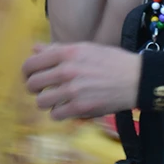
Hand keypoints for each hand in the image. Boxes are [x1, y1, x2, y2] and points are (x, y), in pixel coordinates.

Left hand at [23, 42, 140, 119]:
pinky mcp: (80, 108)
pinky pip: (55, 115)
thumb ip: (57, 49)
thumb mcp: (84, 48)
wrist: (136, 79)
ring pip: (41, 102)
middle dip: (34, 88)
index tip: (31, 76)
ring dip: (46, 102)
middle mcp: (67, 71)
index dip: (27, 72)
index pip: (31, 64)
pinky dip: (59, 113)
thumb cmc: (111, 61)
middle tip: (42, 89)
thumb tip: (34, 48)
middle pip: (32, 85)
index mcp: (66, 53)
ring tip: (56, 99)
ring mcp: (73, 90)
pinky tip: (67, 107)